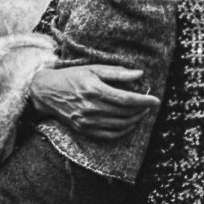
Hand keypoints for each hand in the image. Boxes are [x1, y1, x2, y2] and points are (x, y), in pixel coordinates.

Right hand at [29, 65, 160, 140]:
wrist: (46, 92)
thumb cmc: (71, 76)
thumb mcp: (93, 68)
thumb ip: (117, 72)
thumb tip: (140, 74)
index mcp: (95, 91)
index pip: (127, 99)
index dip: (145, 100)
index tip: (157, 100)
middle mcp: (92, 108)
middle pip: (126, 112)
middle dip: (142, 109)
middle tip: (151, 104)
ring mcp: (88, 121)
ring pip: (120, 124)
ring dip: (136, 119)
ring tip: (143, 112)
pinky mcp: (84, 129)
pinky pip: (110, 135)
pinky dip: (124, 131)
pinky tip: (130, 123)